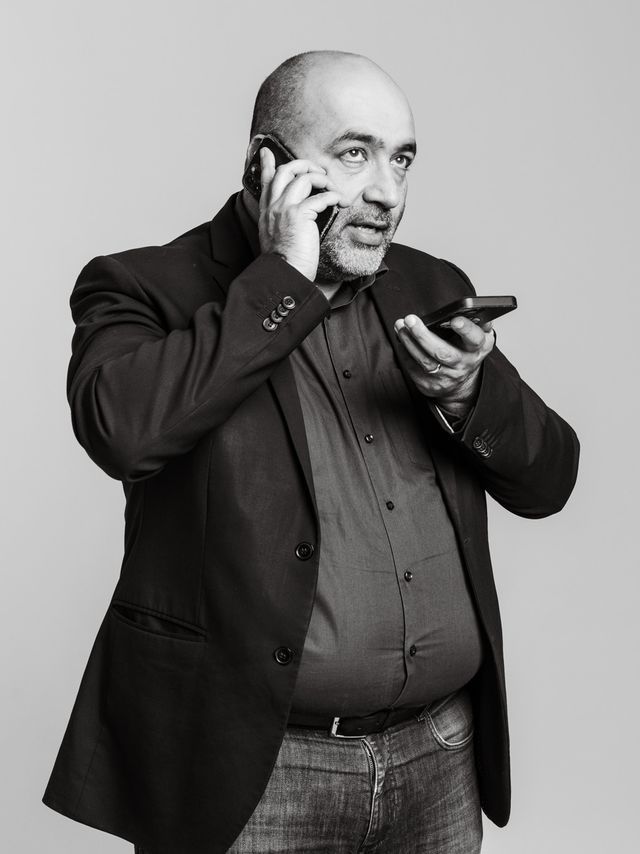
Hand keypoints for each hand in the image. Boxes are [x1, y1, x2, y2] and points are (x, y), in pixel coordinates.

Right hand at [257, 147, 340, 280]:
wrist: (284, 274)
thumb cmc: (286, 262)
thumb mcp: (278, 237)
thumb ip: (283, 222)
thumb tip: (298, 216)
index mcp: (268, 212)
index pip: (266, 181)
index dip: (267, 164)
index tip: (266, 152)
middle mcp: (274, 206)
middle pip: (286, 171)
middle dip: (304, 165)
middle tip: (318, 170)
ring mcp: (284, 208)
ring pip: (303, 177)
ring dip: (321, 178)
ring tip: (332, 187)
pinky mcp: (298, 215)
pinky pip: (319, 197)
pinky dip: (332, 196)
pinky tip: (338, 201)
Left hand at [393, 314, 494, 413]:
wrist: (461, 381)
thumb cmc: (467, 350)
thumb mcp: (479, 335)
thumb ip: (477, 321)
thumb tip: (470, 308)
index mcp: (477, 348)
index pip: (474, 339)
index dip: (466, 329)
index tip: (454, 320)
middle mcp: (463, 364)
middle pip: (442, 352)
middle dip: (423, 335)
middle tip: (410, 320)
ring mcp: (446, 377)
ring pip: (425, 361)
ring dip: (409, 342)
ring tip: (400, 327)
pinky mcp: (430, 384)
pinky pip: (414, 369)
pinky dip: (405, 353)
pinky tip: (402, 341)